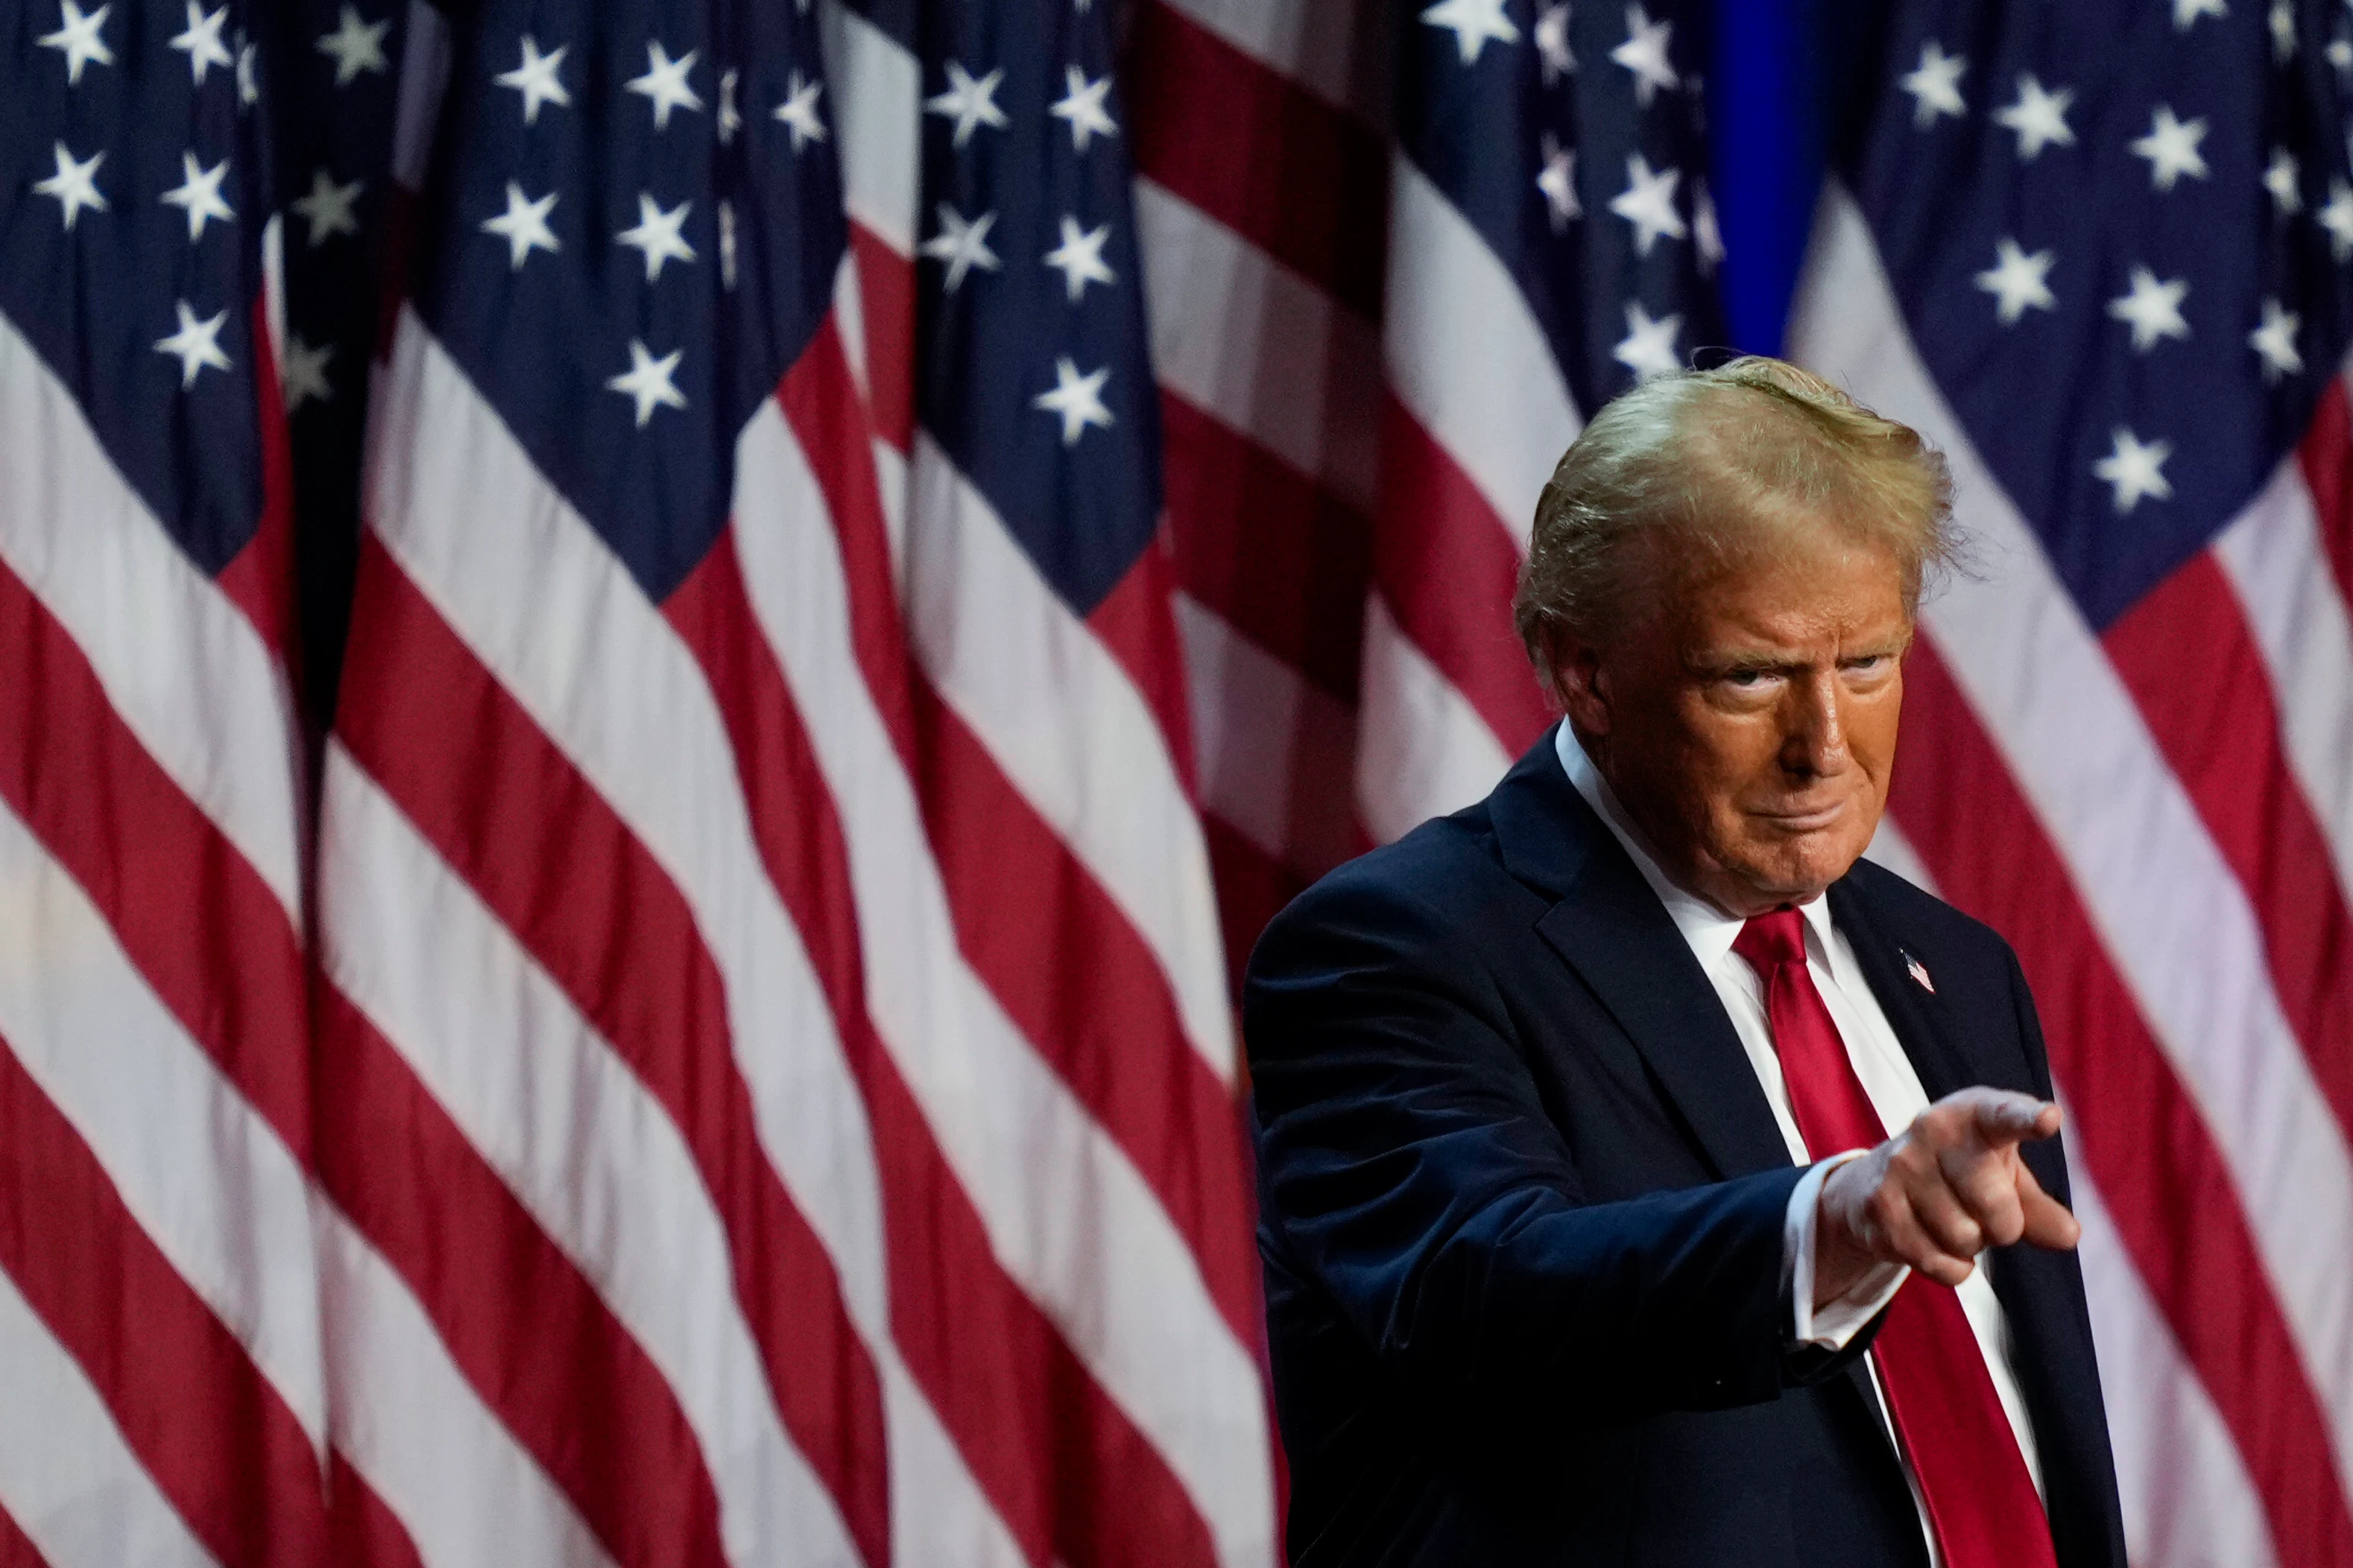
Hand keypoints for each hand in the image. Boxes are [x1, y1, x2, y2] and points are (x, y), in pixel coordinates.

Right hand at [1814, 1087, 2079, 1306]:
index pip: (2003, 1115)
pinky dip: (1952, 1268)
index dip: (2027, 1118)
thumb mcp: (2005, 1178)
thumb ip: (2040, 1206)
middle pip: (1996, 1205)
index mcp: (1973, 1114)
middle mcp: (1932, 1129)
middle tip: (1987, 1213)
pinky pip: (1942, 1264)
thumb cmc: (1960, 1174)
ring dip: (1971, 1245)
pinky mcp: (1880, 1205)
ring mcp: (1901, 1166)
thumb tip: (2069, 1236)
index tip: (2050, 1119)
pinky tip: (1935, 1242)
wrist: (1874, 1183)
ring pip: (1966, 1239)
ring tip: (1951, 1220)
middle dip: (2003, 1226)